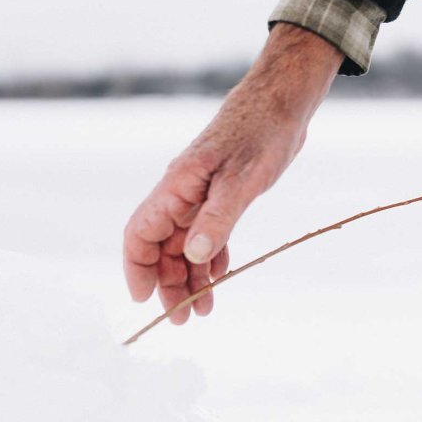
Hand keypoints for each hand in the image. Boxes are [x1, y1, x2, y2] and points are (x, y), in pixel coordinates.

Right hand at [123, 23, 342, 323]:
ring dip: (191, 277)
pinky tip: (220, 276)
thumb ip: (218, 218)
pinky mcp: (223, 192)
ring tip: (204, 309)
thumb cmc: (262, 132)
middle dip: (167, 284)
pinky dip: (211, 257)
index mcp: (177, 186)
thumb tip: (193, 256)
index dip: (137, 268)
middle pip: (161, 246)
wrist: (284, 102)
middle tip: (183, 320)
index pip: (140, 233)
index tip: (143, 300)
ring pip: (186, 243)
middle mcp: (182, 192)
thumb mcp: (243, 179)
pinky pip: (208, 232)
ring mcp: (201, 193)